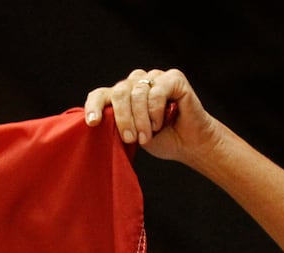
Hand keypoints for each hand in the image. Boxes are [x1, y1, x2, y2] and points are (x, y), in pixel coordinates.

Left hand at [82, 68, 213, 162]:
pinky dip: (155, 111)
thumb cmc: (162, 140)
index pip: (101, 94)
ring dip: (141, 120)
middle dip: (123, 119)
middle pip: (119, 92)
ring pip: (137, 93)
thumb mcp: (133, 136)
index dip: (94, 106)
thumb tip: (98, 123)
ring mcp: (155, 77)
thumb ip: (118, 126)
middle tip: (130, 139)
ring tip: (147, 136)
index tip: (92, 123)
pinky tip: (160, 123)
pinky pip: (156, 91)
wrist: (190, 144)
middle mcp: (137, 83)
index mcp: (123, 96)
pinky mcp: (173, 78)